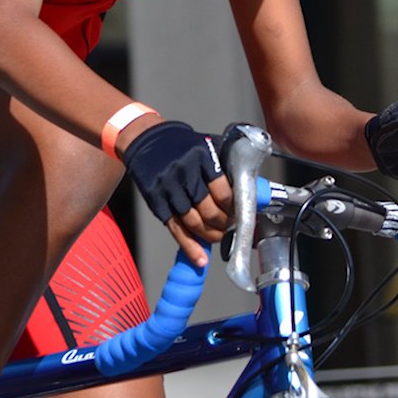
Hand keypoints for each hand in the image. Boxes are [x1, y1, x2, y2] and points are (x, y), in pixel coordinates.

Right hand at [119, 120, 233, 267]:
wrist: (146, 139)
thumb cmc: (182, 144)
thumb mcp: (207, 145)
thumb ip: (225, 165)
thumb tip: (251, 189)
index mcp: (202, 157)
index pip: (224, 192)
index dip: (234, 208)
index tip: (240, 213)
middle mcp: (185, 173)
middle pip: (209, 211)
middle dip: (224, 224)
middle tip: (231, 226)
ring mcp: (169, 188)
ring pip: (193, 223)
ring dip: (210, 236)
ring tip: (219, 237)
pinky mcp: (156, 201)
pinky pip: (176, 229)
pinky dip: (190, 247)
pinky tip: (200, 258)